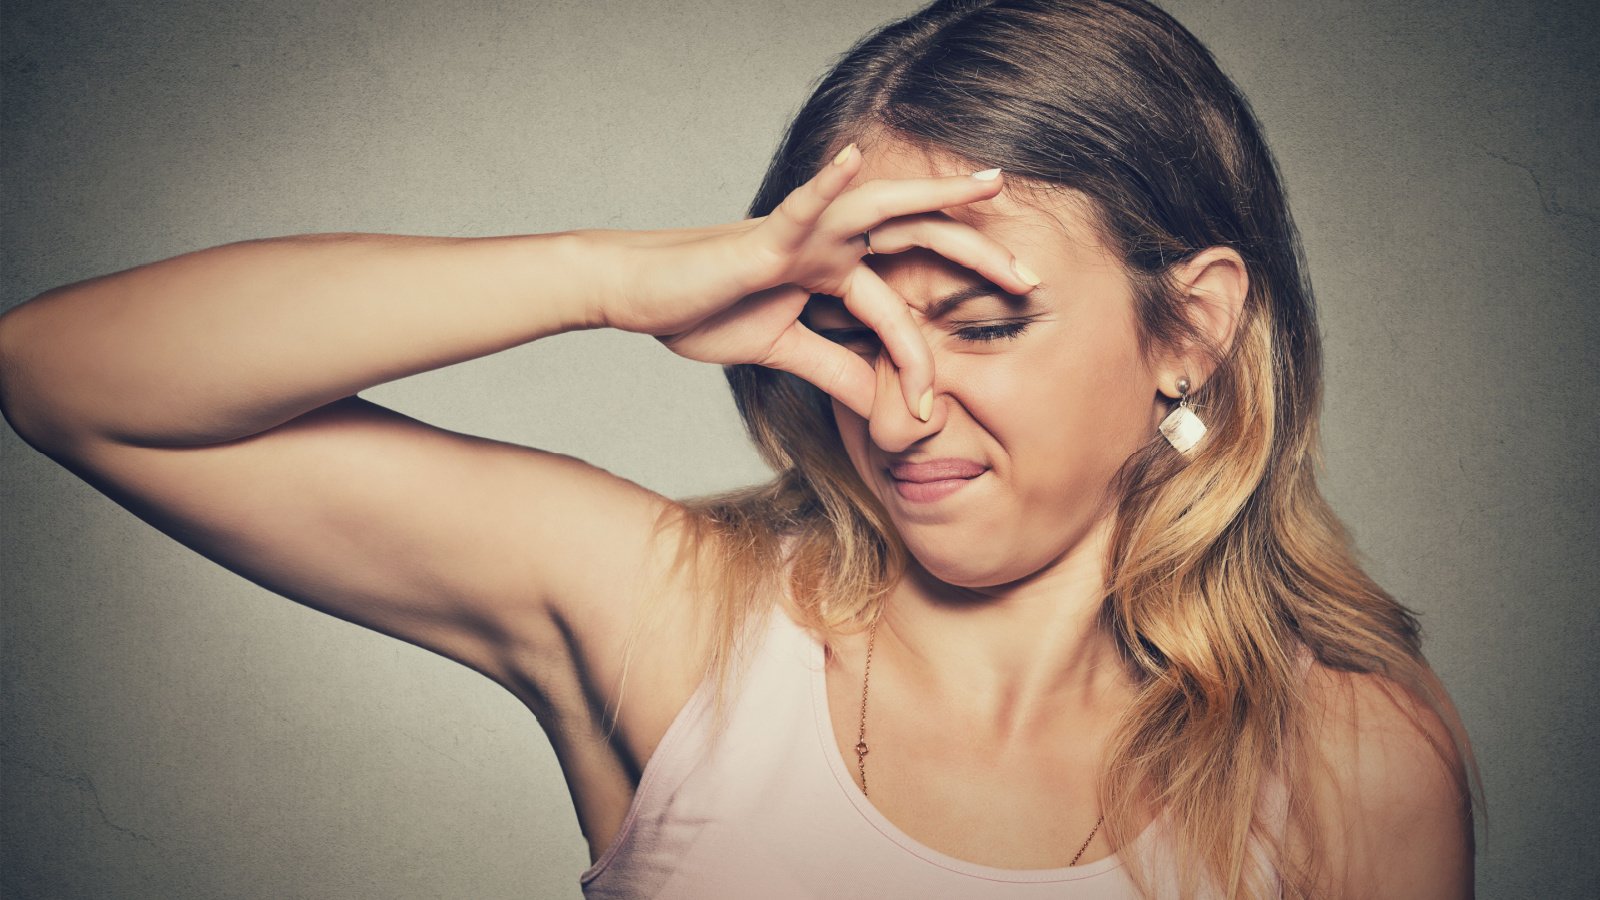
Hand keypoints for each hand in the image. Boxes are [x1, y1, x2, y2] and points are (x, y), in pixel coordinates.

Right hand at [588, 145, 1039, 419]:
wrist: (641, 295)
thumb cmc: (705, 313)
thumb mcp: (785, 354)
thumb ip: (837, 369)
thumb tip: (884, 404)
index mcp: (834, 275)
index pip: (901, 306)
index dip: (928, 352)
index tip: (940, 407)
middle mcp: (829, 246)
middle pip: (916, 242)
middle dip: (975, 255)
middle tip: (1030, 277)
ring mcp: (802, 236)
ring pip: (879, 210)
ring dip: (935, 197)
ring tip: (986, 185)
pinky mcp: (764, 239)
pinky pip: (802, 206)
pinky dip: (829, 184)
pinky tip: (858, 158)